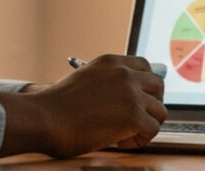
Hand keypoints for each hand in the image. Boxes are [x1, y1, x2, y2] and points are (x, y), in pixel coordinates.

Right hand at [0, 54, 166, 157]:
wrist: (45, 118)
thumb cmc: (57, 106)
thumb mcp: (84, 79)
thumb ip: (106, 82)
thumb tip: (122, 98)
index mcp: (111, 62)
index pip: (144, 66)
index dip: (145, 85)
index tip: (140, 99)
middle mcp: (124, 73)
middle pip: (158, 86)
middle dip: (152, 104)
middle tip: (137, 120)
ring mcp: (131, 93)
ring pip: (159, 110)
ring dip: (146, 125)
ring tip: (125, 135)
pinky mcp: (134, 115)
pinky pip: (152, 129)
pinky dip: (141, 140)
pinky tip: (121, 143)